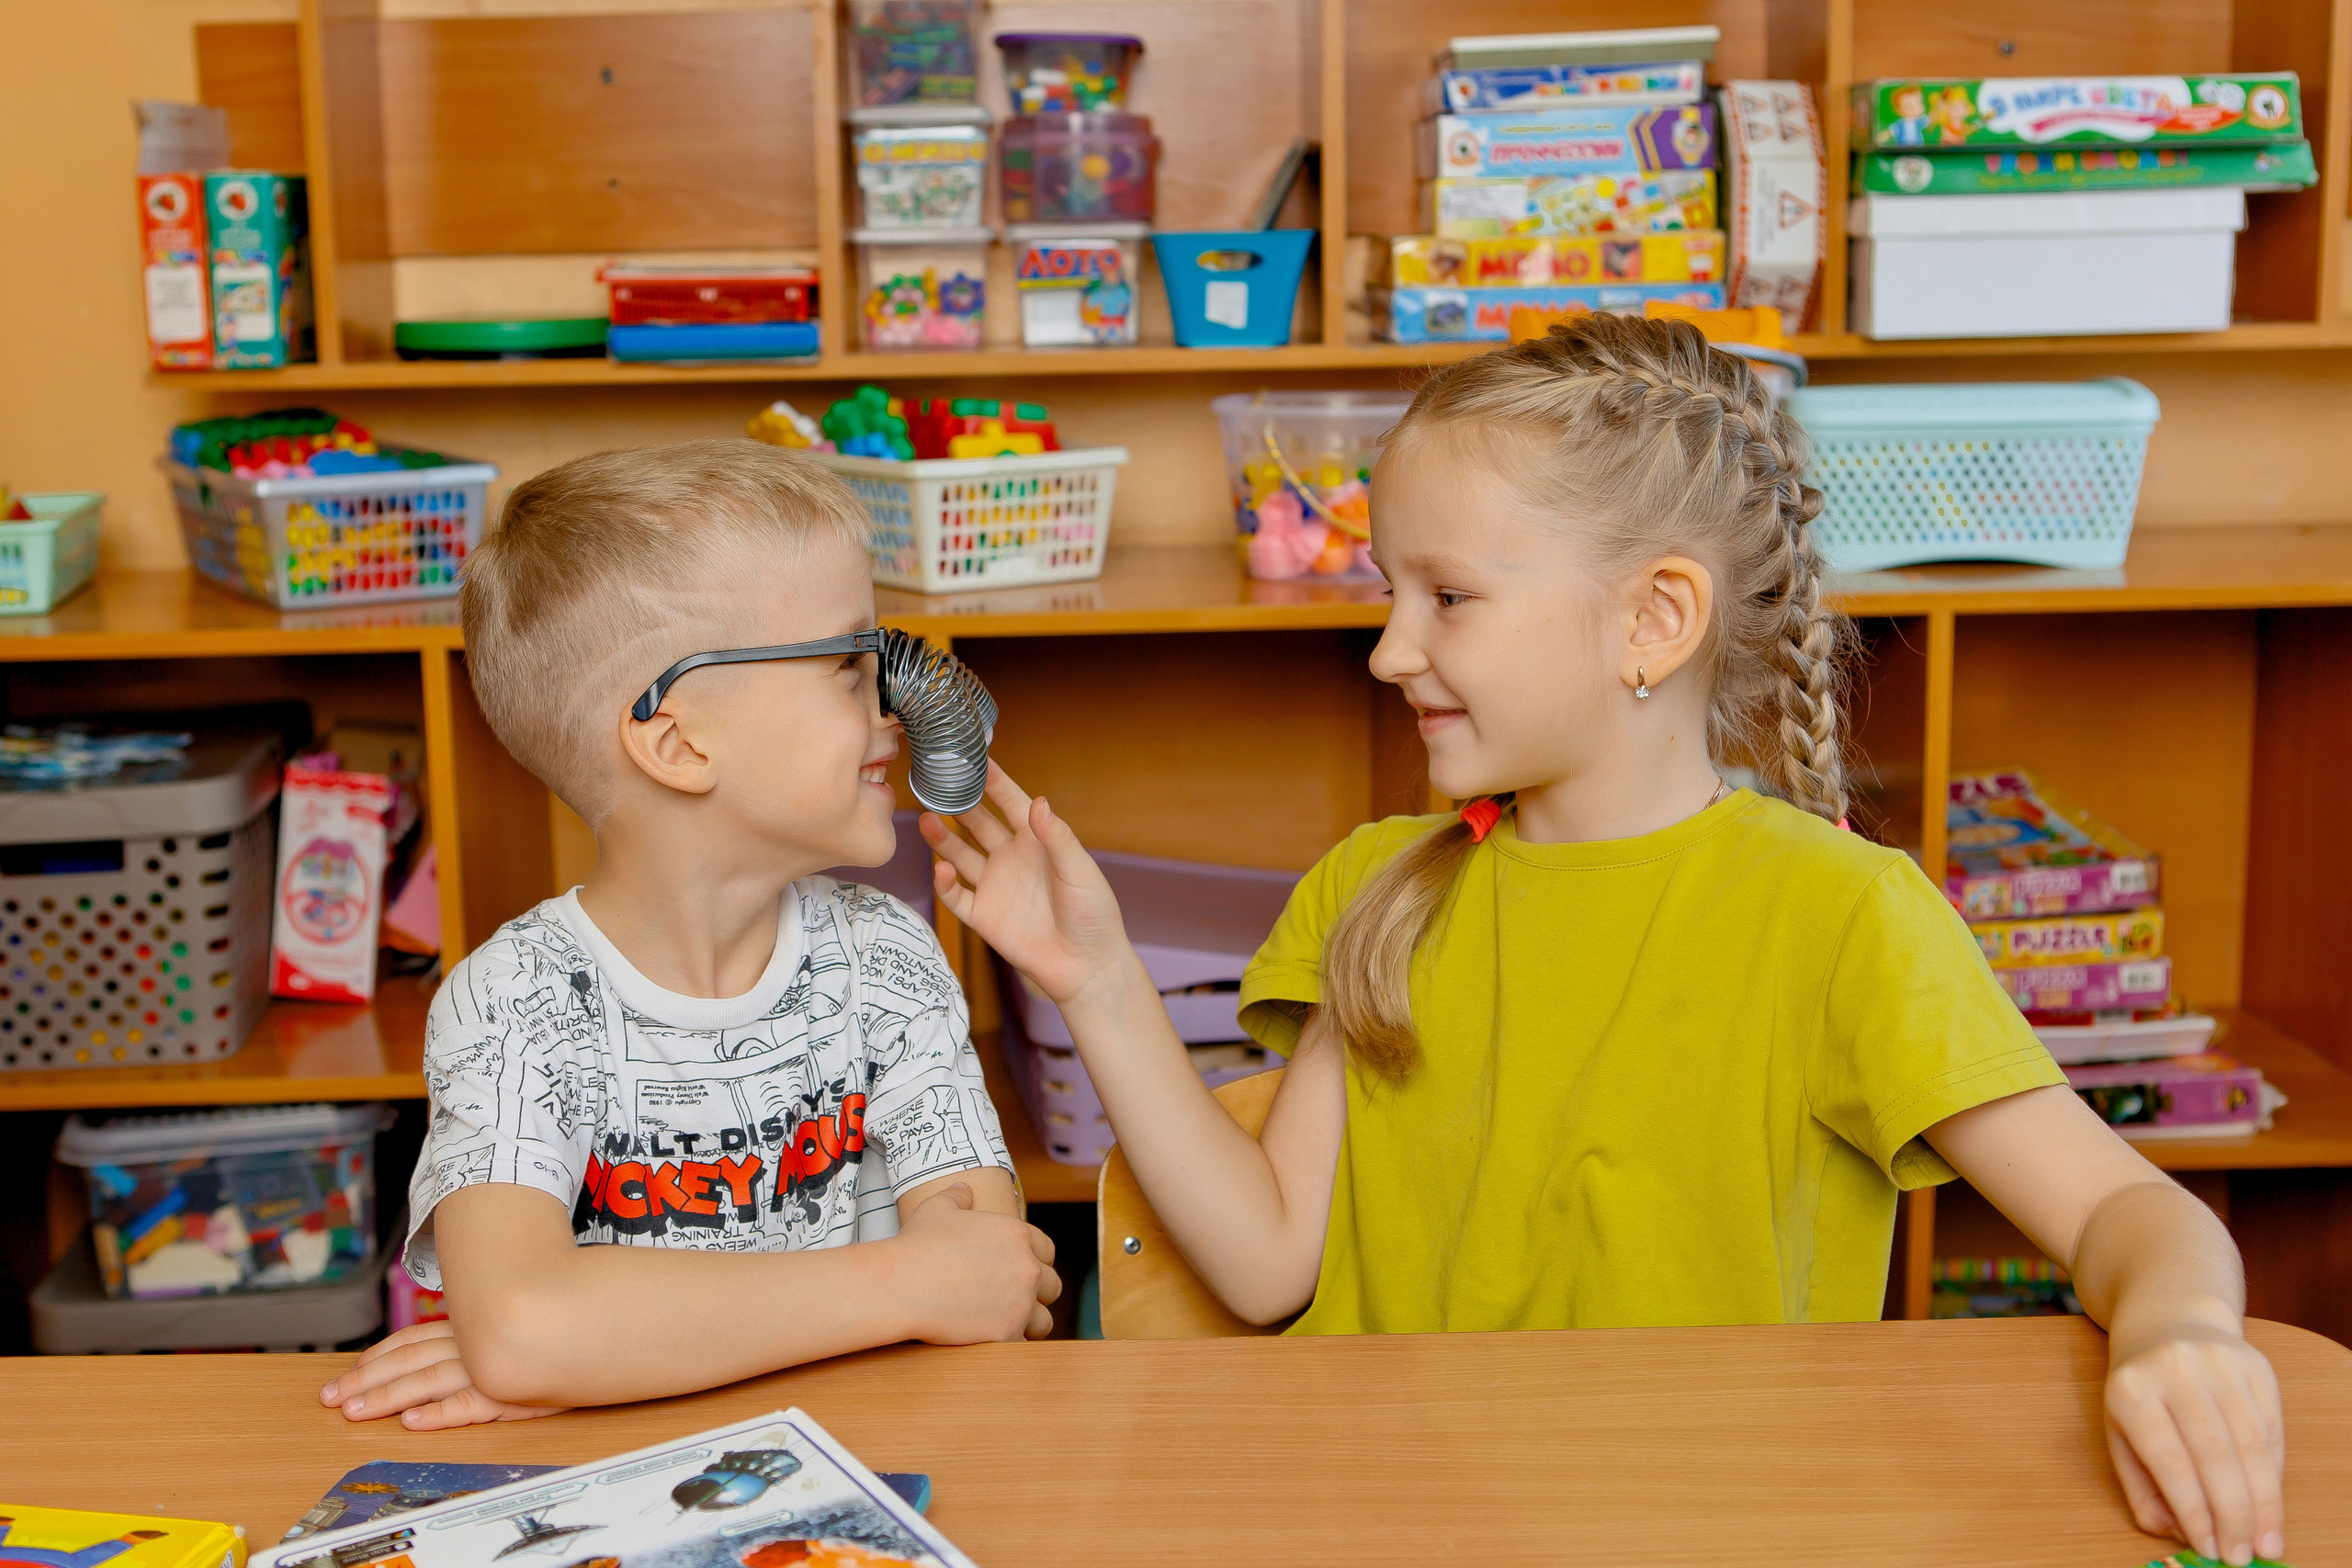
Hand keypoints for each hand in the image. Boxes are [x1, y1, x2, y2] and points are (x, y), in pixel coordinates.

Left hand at [320, 1320, 567, 1429]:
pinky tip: (413, 1422)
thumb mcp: (505, 1313)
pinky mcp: (510, 1392)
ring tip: (355, 1412)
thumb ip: (473, 1322)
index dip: (377, 1355)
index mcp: (469, 1324)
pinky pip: (469, 1405)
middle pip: (409, 1361)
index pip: (412, 1339)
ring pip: (427, 1382)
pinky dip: (439, 1414)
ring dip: (387, 1398)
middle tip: (331, 1399)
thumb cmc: (551, 1319)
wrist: (600, 1321)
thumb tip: (440, 1331)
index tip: (348, 1371)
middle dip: (366, 1381)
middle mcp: (473, 1342)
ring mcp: (489, 1367)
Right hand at [890, 1180, 1059, 1342]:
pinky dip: (1010, 1343)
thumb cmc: (918, 1244)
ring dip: (1030, 1323)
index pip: (1047, 1250)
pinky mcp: (1008, 1334)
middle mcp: (1027, 1268)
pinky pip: (1022, 1344)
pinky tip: (994, 1341)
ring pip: (1044, 1320)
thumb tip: (964, 1190)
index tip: (1022, 1269)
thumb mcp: (937, 1209)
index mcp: (1017, 1235)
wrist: (904, 1285)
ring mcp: (1021, 1303)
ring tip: (1011, 1325)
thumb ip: (957, 1197)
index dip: (1036, 1259)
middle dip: (1038, 1293)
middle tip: (1018, 1299)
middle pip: (1052, 1286)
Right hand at [921, 763, 1135, 1006]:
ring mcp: (995, 885)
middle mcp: (1011, 858)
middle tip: (937, 784)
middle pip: (978, 824)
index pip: (1011, 803)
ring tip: (927, 818)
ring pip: (959, 854)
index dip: (994, 782)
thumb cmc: (1093, 915)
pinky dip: (944, 882)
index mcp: (1038, 842)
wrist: (1086, 965)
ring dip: (942, 838)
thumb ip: (1057, 837)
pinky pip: (956, 895)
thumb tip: (1038, 801)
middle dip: (959, 804)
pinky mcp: (983, 915)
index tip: (976, 758)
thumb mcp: (1080, 871)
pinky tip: (941, 869)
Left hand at [2104, 1321, 2285, 1564]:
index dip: (2195, 1510)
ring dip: (2263, 1502)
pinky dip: (2273, 1473)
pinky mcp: (2256, 1366)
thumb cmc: (2140, 1387)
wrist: (2167, 1321)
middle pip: (2215, 1455)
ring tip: (2264, 1541)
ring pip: (2252, 1445)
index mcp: (2132, 1389)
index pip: (2170, 1460)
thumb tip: (2175, 1531)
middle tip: (2243, 1556)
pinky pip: (2272, 1429)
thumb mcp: (2119, 1430)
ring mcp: (2220, 1363)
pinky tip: (2269, 1502)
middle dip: (2234, 1515)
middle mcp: (2176, 1370)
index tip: (2211, 1548)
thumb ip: (2142, 1486)